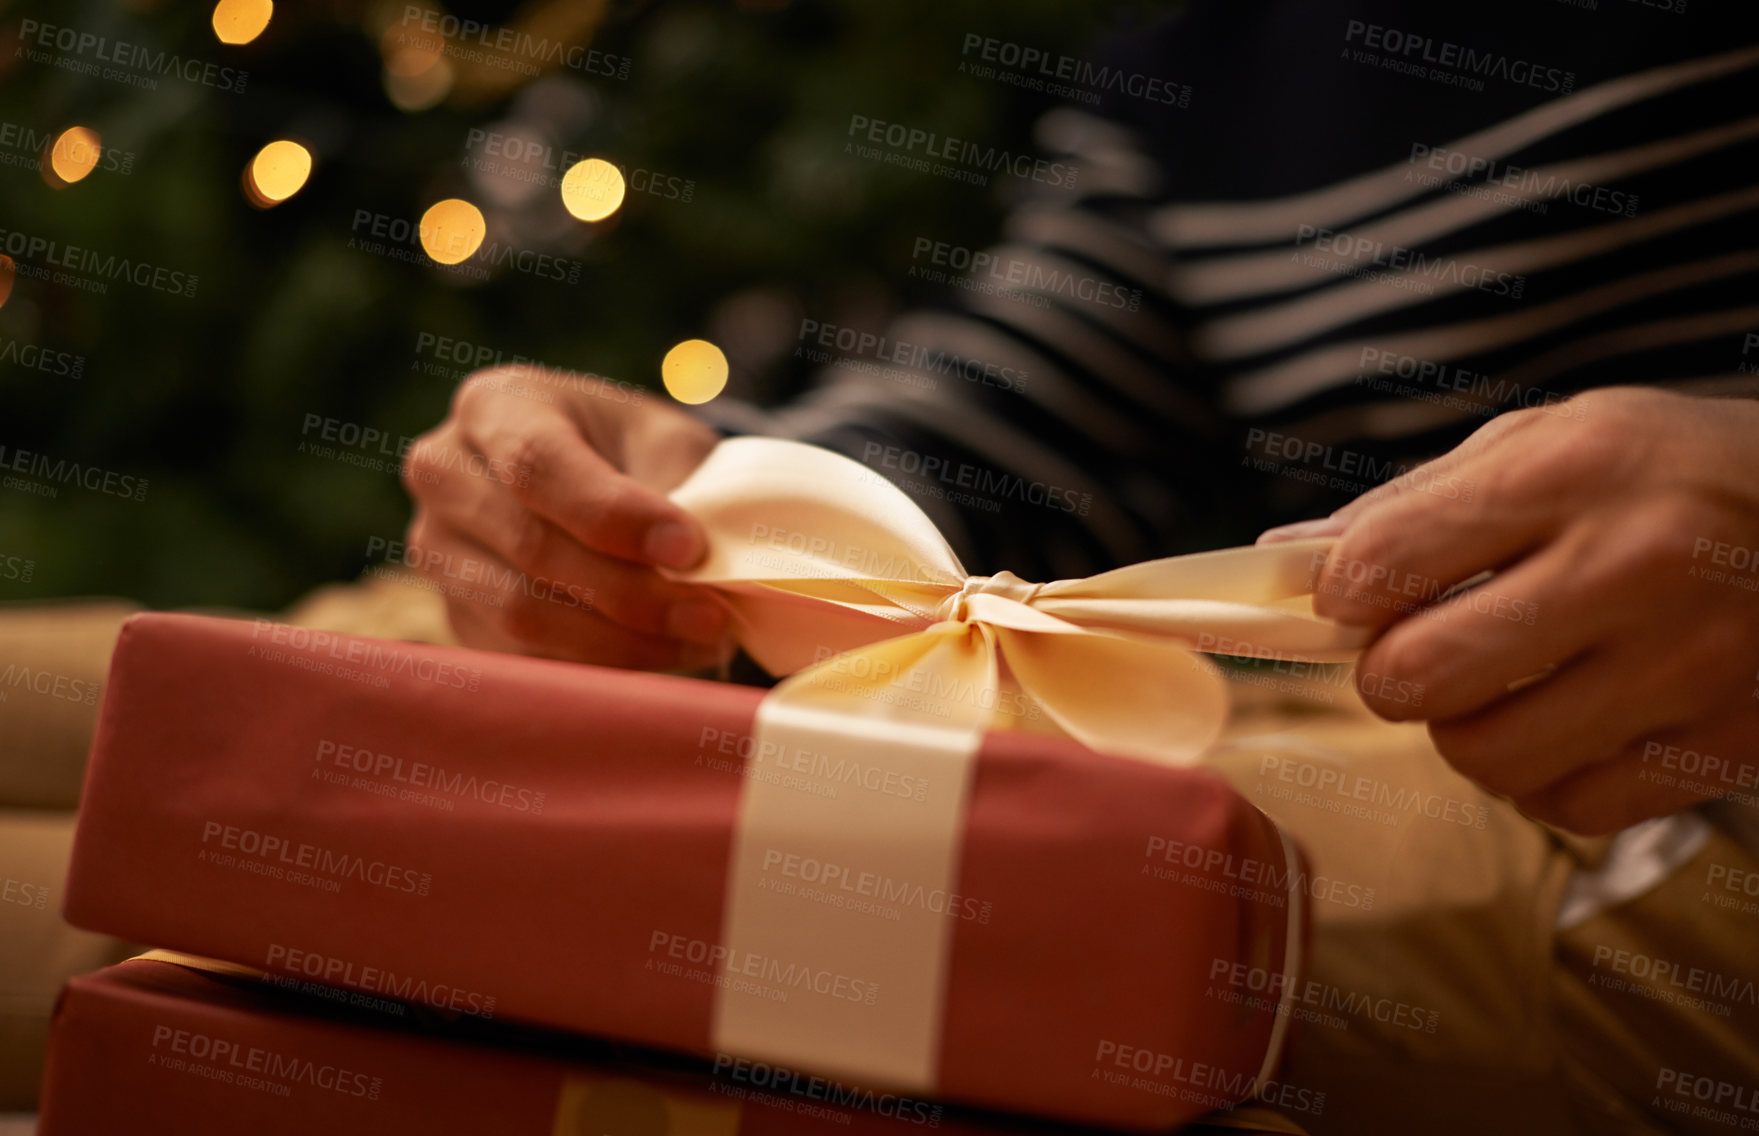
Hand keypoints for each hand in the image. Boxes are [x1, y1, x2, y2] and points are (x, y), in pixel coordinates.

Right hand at [401, 365, 729, 668]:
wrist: (601, 482)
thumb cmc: (635, 451)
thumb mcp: (664, 440)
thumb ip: (677, 484)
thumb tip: (692, 563)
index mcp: (494, 405)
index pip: (536, 464)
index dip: (613, 514)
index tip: (688, 549)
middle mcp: (445, 473)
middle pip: (530, 546)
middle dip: (631, 591)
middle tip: (713, 612)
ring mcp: (438, 549)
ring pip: (521, 612)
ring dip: (620, 639)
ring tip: (700, 637)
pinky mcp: (455, 614)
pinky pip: (523, 654)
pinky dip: (599, 664)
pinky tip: (662, 651)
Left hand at [1261, 387, 1758, 834]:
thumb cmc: (1674, 471)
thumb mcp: (1551, 441)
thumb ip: (1414, 503)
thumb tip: (1282, 560)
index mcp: (1574, 469)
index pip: (1384, 561)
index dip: (1342, 594)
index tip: (1358, 596)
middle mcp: (1634, 566)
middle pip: (1418, 678)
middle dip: (1393, 673)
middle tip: (1424, 650)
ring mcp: (1690, 665)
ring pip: (1485, 757)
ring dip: (1465, 732)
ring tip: (1503, 686)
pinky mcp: (1727, 746)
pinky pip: (1569, 808)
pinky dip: (1543, 779)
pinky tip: (1570, 724)